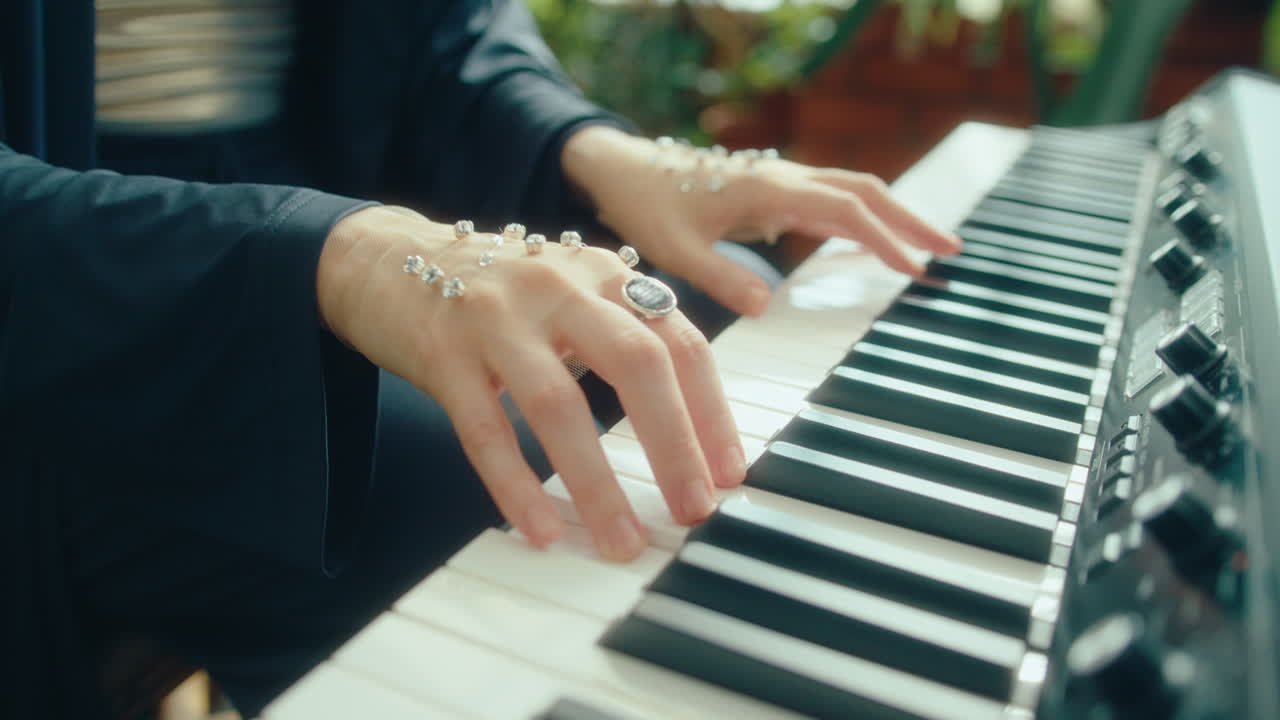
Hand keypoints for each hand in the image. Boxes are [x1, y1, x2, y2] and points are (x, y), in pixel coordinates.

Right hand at [317, 206, 745, 560]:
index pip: (680, 341)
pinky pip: (484, 430)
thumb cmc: (499, 293)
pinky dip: (516, 485)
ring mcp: (496, 317)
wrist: (386, 259)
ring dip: (597, 484)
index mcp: (604, 273)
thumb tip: (695, 427)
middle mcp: (558, 285)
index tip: (731, 474)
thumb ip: (629, 335)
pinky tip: (541, 530)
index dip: (712, 411)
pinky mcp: (442, 353)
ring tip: (621, 542)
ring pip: (559, 404)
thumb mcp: (575, 294)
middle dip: (675, 443)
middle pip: (636, 363)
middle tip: (694, 510)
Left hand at [562, 126, 961, 316]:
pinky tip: (873, 244)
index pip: (844, 210)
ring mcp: (781, 182)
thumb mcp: (676, 249)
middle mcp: (783, 178)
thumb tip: (767, 306)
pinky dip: (861, 219)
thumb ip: (720, 276)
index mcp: (769, 189)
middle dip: (910, 219)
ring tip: (927, 249)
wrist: (624, 170)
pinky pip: (830, 200)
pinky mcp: (773, 192)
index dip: (884, 239)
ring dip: (892, 216)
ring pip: (852, 191)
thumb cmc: (647, 204)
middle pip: (864, 191)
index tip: (915, 268)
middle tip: (952, 250)